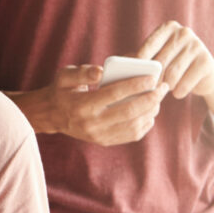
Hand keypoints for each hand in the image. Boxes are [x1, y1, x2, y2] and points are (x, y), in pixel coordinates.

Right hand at [30, 64, 168, 145]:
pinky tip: (149, 113)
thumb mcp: (66, 76)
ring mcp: (98, 135)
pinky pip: (131, 135)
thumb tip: (102, 71)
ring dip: (150, 112)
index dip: (136, 85)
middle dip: (150, 98)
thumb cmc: (62, 90)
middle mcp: (91, 124)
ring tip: (158, 99)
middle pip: (129, 111)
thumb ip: (83, 72)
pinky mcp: (104, 141)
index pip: (115, 94)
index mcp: (82, 106)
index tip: (152, 77)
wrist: (51, 115)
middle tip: (162, 87)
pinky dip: (144, 124)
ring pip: (133, 126)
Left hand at [136, 20, 213, 99]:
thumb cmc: (172, 65)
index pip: (150, 44)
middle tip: (150, 88)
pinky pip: (185, 83)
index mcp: (168, 28)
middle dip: (153, 78)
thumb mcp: (157, 57)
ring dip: (165, 86)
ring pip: (172, 74)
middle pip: (160, 61)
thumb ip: (141, 58)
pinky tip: (177, 92)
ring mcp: (197, 46)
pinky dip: (178, 92)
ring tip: (164, 89)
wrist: (204, 75)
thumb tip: (123, 67)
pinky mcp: (207, 62)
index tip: (134, 73)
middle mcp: (184, 33)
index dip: (140, 60)